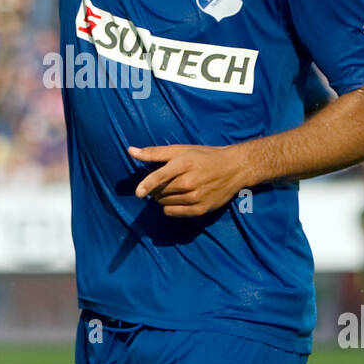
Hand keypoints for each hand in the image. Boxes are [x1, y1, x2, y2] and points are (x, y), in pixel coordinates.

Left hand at [128, 143, 249, 218]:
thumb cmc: (204, 157)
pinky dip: (170, 208)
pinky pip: (173, 213)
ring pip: (164, 203)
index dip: (147, 185)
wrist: (234, 168)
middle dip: (156, 188)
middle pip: (160, 191)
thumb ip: (154, 152)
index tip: (138, 193)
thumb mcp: (181, 150)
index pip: (161, 176)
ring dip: (163, 198)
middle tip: (166, 181)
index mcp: (184, 163)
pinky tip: (177, 199)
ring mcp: (196, 197)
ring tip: (175, 188)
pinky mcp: (201, 209)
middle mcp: (190, 182)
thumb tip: (130, 151)